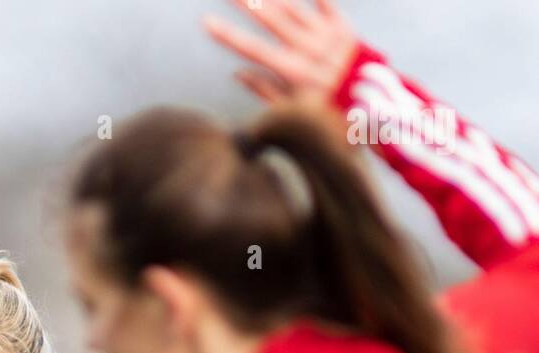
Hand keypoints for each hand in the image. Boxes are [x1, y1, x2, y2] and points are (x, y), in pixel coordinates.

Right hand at [205, 0, 358, 107]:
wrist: (374, 107)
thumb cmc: (329, 115)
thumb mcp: (296, 112)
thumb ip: (266, 91)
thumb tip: (238, 72)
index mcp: (294, 73)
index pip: (253, 50)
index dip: (228, 35)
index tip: (206, 22)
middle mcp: (309, 50)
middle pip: (272, 20)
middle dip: (246, 2)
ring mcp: (327, 36)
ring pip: (294, 7)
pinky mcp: (343, 27)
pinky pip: (326, 2)